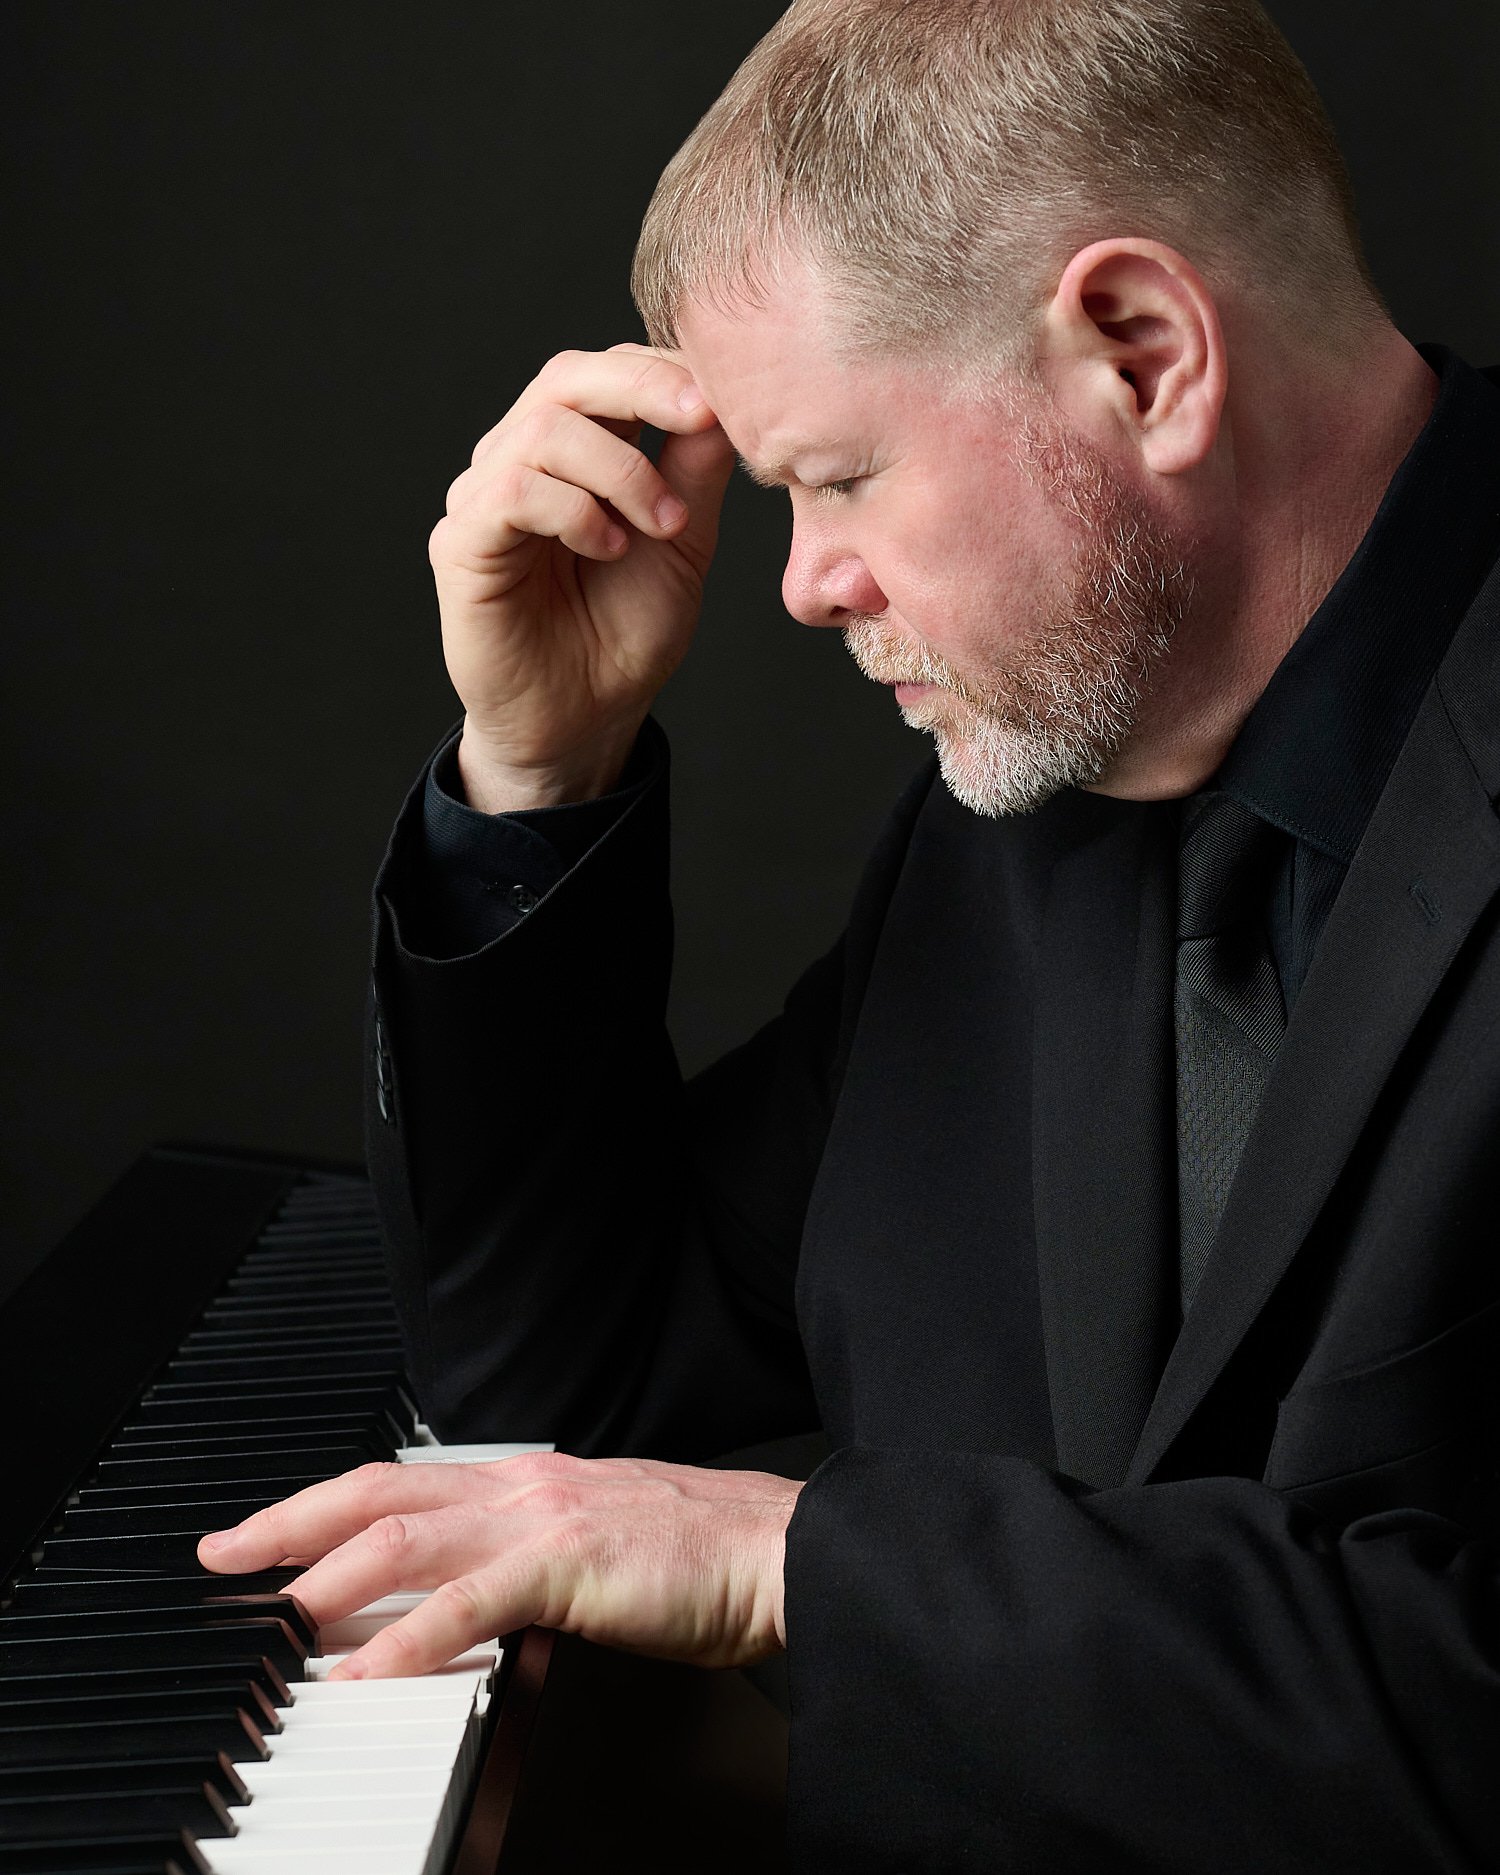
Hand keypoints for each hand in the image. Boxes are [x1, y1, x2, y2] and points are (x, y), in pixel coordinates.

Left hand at [196, 1452, 800, 1677]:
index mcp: (529, 1482)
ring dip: (326, 1580)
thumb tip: (467, 1601)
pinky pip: (469, 1602)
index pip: (403, 1484)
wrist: (782, 1549)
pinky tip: (366, 1675)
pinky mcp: (571, 1564)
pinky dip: (406, 1640)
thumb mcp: (599, 1542)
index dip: (324, 1505)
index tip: (268, 1534)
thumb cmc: (704, 1555)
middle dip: (291, 1524)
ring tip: (272, 1621)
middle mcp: (523, 1486)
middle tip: (226, 1556)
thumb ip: (530, 1560)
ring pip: (406, 1539)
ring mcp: (545, 1518)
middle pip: (380, 1494)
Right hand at [432, 343, 735, 809]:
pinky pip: (511, 490)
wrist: (586, 718)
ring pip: (546, 429)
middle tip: (700, 421)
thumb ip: (693, 471)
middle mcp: (523, 457)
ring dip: (621, 472)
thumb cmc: (626, 633)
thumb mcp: (682, 543)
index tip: (722, 404)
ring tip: (662, 527)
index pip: (609, 371)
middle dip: (644, 389)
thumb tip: (718, 397)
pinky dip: (574, 510)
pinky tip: (610, 548)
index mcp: (578, 448)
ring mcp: (485, 495)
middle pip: (568, 377)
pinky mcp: (462, 541)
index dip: (665, 372)